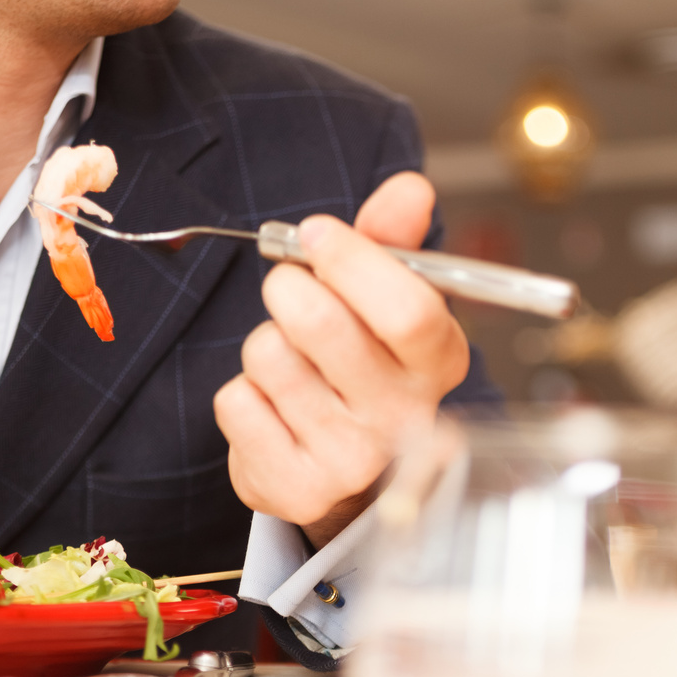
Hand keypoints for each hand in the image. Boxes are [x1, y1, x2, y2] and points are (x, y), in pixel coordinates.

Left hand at [214, 172, 469, 547]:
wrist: (340, 472)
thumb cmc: (361, 368)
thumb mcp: (384, 299)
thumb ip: (391, 239)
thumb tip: (411, 188)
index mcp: (439, 362)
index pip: (407, 308)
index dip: (352, 260)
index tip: (317, 234)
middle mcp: (405, 418)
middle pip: (322, 324)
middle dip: (288, 288)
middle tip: (289, 291)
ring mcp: (352, 460)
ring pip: (270, 358)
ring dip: (264, 346)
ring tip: (290, 365)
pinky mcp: (296, 488)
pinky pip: (236, 403)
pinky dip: (241, 394)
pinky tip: (273, 409)